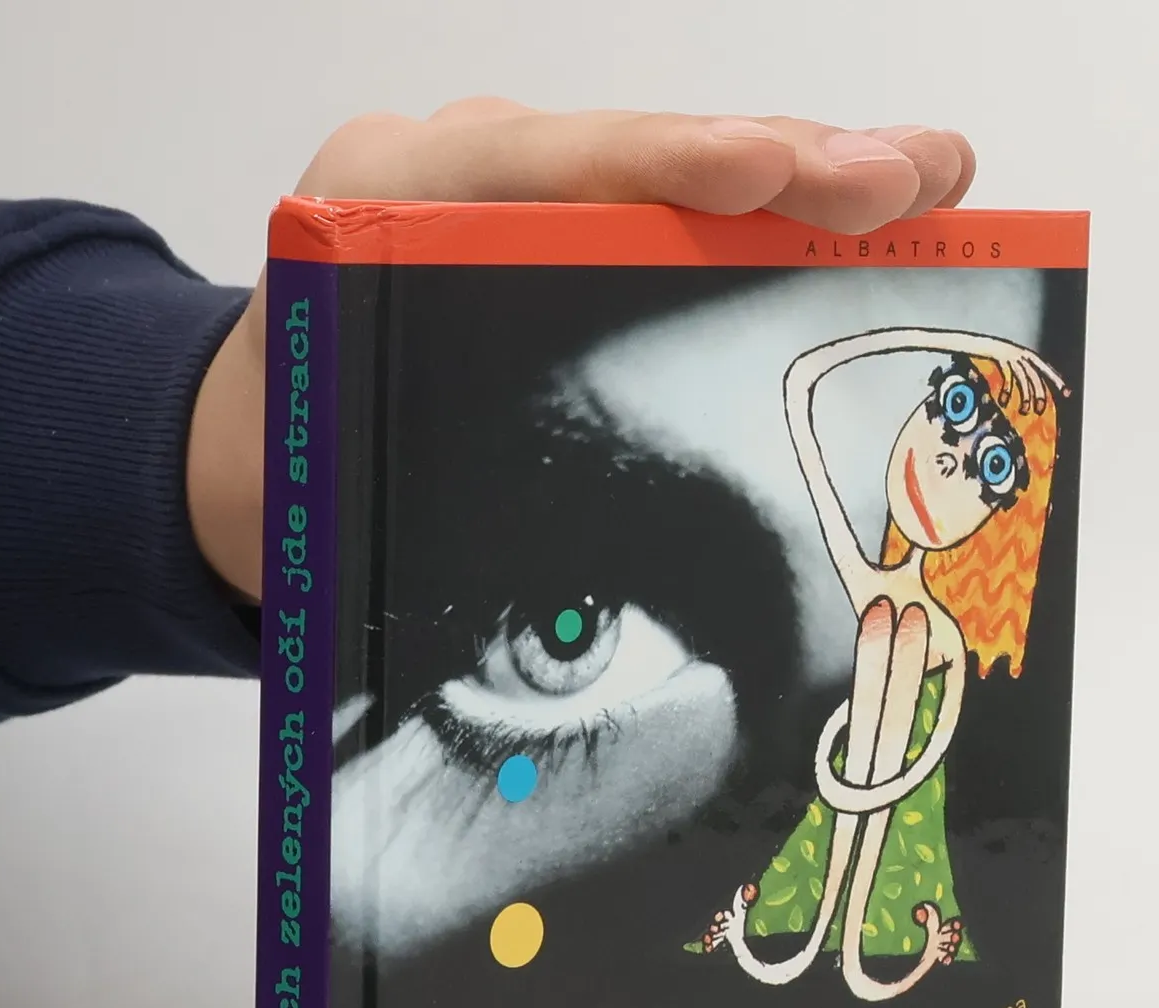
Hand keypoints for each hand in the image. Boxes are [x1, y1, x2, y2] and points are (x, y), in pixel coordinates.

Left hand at [187, 101, 977, 598]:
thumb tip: (675, 705)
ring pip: (671, 173)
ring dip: (808, 181)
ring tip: (929, 185)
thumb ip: (479, 599)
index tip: (769, 180)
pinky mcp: (554, 232)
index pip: (541, 173)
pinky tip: (872, 228)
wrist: (229, 465)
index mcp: (384, 219)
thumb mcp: (364, 534)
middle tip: (911, 179)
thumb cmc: (290, 499)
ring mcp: (511, 196)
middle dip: (783, 161)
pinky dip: (772, 225)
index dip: (667, 172)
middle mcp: (454, 181)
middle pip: (637, 152)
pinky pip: (669, 214)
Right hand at [985, 341, 1070, 414]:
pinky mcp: (1001, 358)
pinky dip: (1007, 391)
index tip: (1067, 393)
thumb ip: (1022, 372)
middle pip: (1035, 376)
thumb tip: (1031, 390)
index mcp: (1028, 355)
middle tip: (1040, 410)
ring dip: (1025, 397)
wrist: (977, 343)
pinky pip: (1007, 377)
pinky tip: (1004, 402)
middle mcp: (1022, 354)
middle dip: (1039, 394)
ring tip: (1024, 411)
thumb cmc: (995, 356)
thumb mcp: (1012, 362)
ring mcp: (1011, 356)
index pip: (1046, 369)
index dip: (1057, 381)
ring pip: (1023, 379)